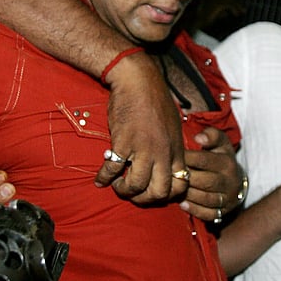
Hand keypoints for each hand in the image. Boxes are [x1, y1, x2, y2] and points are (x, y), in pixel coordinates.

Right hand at [97, 52, 186, 204]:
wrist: (138, 81)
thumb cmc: (155, 100)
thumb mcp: (173, 126)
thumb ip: (172, 148)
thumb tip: (168, 164)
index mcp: (177, 150)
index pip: (181, 186)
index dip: (167, 196)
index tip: (154, 191)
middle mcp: (163, 153)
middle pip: (159, 192)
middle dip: (145, 199)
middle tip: (134, 195)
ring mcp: (143, 149)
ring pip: (136, 185)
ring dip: (124, 191)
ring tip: (118, 186)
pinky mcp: (123, 142)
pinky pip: (112, 169)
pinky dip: (104, 178)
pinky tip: (100, 180)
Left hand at [180, 126, 241, 223]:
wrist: (237, 181)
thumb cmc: (221, 158)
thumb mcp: (220, 143)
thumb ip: (211, 135)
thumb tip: (198, 138)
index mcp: (227, 162)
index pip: (204, 160)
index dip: (186, 158)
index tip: (172, 156)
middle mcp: (229, 181)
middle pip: (204, 181)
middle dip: (185, 178)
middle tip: (168, 175)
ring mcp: (228, 198)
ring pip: (205, 198)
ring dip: (188, 195)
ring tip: (173, 189)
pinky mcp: (224, 212)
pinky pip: (208, 214)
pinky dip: (194, 210)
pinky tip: (182, 204)